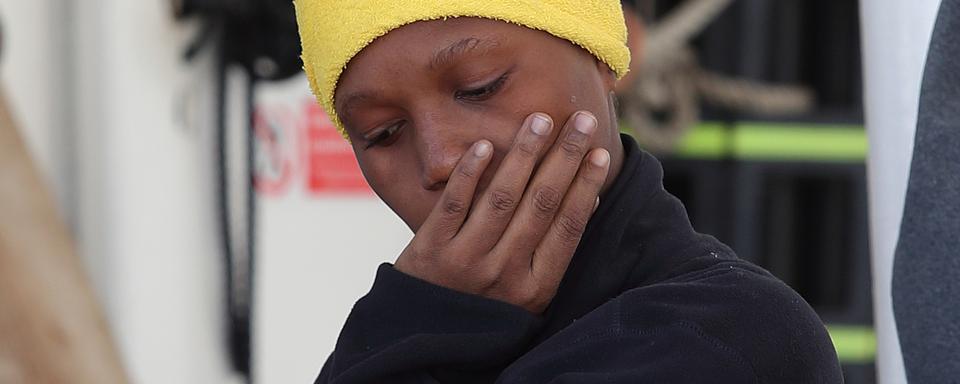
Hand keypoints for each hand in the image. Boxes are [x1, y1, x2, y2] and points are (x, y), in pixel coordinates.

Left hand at [393, 111, 609, 312]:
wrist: (423, 333)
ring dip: (524, 154)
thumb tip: (589, 196)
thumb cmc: (485, 305)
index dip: (586, 186)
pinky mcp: (431, 250)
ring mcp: (466, 261)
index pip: (568, 227)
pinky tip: (485, 146)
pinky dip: (470, 174)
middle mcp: (503, 274)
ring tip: (540, 120)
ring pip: (501, 198)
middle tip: (582, 120)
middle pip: (541, 204)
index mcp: (535, 288)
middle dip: (565, 158)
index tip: (602, 152)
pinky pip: (453, 204)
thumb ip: (551, 251)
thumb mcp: (526, 292)